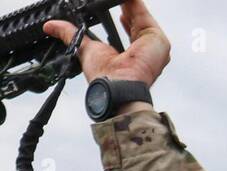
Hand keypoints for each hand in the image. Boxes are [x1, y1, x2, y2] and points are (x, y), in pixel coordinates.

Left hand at [44, 0, 169, 87]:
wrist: (117, 86)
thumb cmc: (106, 77)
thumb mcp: (84, 48)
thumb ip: (71, 33)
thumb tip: (50, 27)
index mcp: (133, 55)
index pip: (129, 29)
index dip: (122, 17)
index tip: (111, 4)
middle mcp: (145, 50)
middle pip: (136, 20)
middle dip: (126, 6)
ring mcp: (153, 44)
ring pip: (141, 15)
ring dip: (130, 3)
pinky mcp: (157, 38)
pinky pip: (144, 13)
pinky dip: (134, 2)